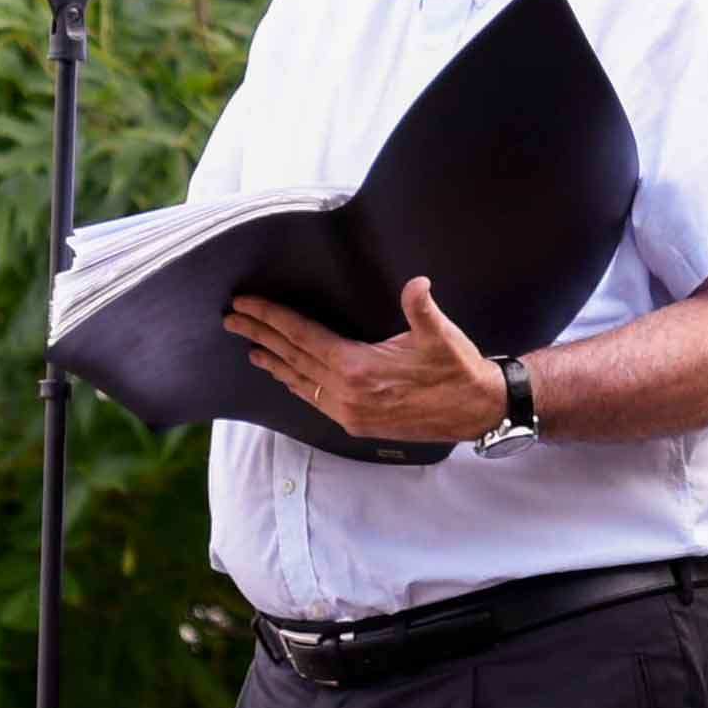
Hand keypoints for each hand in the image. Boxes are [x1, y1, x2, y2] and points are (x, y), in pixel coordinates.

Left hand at [226, 277, 508, 445]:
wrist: (476, 411)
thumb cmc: (458, 369)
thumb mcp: (440, 335)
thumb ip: (421, 308)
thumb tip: (416, 284)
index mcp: (358, 368)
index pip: (302, 336)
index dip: (271, 318)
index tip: (245, 304)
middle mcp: (346, 394)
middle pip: (291, 358)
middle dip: (260, 335)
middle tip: (231, 318)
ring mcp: (349, 412)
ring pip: (299, 382)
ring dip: (273, 362)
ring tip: (249, 347)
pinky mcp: (357, 424)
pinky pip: (315, 400)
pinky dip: (296, 384)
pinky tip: (285, 376)